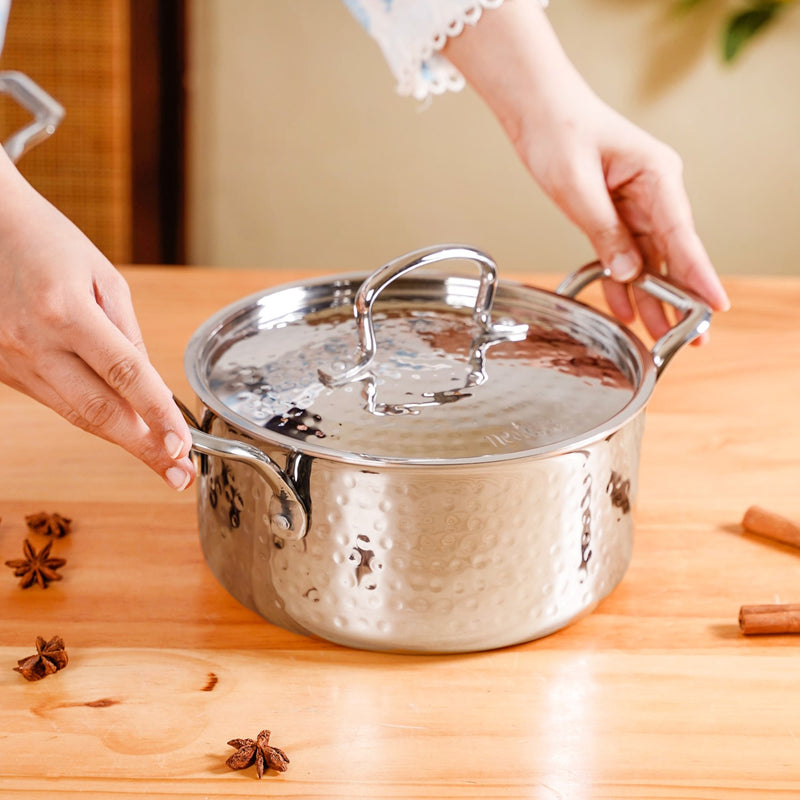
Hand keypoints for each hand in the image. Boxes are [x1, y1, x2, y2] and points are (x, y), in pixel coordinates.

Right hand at [0, 150, 194, 488]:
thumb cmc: (49, 244)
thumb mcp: (105, 278)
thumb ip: (129, 335)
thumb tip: (151, 388)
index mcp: (65, 312)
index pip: (125, 375)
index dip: (158, 414)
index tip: (184, 444)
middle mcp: (33, 342)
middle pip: (98, 411)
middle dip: (144, 447)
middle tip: (179, 474)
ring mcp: (12, 361)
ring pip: (76, 416)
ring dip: (122, 442)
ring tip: (161, 461)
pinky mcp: (2, 371)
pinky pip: (57, 403)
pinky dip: (93, 420)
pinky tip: (123, 430)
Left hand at [443, 0, 729, 340]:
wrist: (538, 109)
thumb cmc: (559, 131)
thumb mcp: (576, 186)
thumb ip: (604, 231)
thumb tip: (628, 273)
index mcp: (656, 177)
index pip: (682, 236)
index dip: (699, 276)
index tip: (715, 306)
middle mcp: (654, 191)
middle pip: (671, 254)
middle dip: (679, 299)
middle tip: (692, 339)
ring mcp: (636, 202)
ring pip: (648, 259)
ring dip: (650, 297)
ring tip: (658, 335)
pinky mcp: (616, 211)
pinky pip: (623, 253)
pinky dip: (620, 281)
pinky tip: (624, 308)